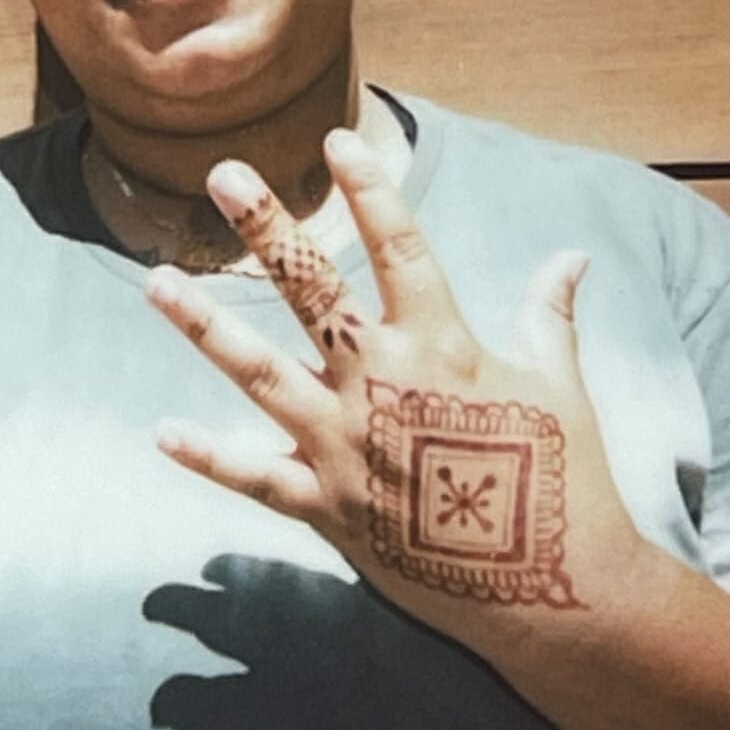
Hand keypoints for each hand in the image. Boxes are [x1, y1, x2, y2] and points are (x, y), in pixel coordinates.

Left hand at [145, 129, 649, 646]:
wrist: (553, 588)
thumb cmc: (566, 482)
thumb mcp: (563, 388)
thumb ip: (550, 317)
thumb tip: (573, 257)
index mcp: (444, 344)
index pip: (400, 246)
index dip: (370, 190)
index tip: (336, 140)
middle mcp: (382, 382)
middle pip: (312, 290)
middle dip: (265, 228)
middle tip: (220, 174)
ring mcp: (347, 446)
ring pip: (260, 373)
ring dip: (205, 326)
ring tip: (156, 281)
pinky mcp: (329, 509)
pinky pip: (256, 479)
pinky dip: (208, 458)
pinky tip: (161, 434)